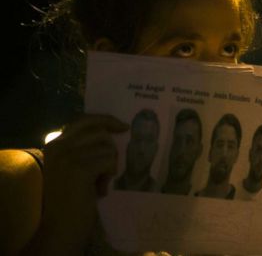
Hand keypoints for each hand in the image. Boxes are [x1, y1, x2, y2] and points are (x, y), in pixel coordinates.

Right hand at [37, 114, 126, 251]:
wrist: (61, 227)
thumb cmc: (70, 199)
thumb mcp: (71, 167)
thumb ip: (84, 148)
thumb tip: (113, 130)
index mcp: (54, 144)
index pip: (82, 120)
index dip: (105, 120)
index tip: (122, 126)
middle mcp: (58, 146)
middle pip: (99, 131)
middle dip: (110, 149)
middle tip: (107, 170)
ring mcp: (68, 156)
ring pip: (107, 147)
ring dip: (110, 166)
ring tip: (99, 184)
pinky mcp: (80, 168)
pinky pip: (109, 160)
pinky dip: (109, 175)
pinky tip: (100, 190)